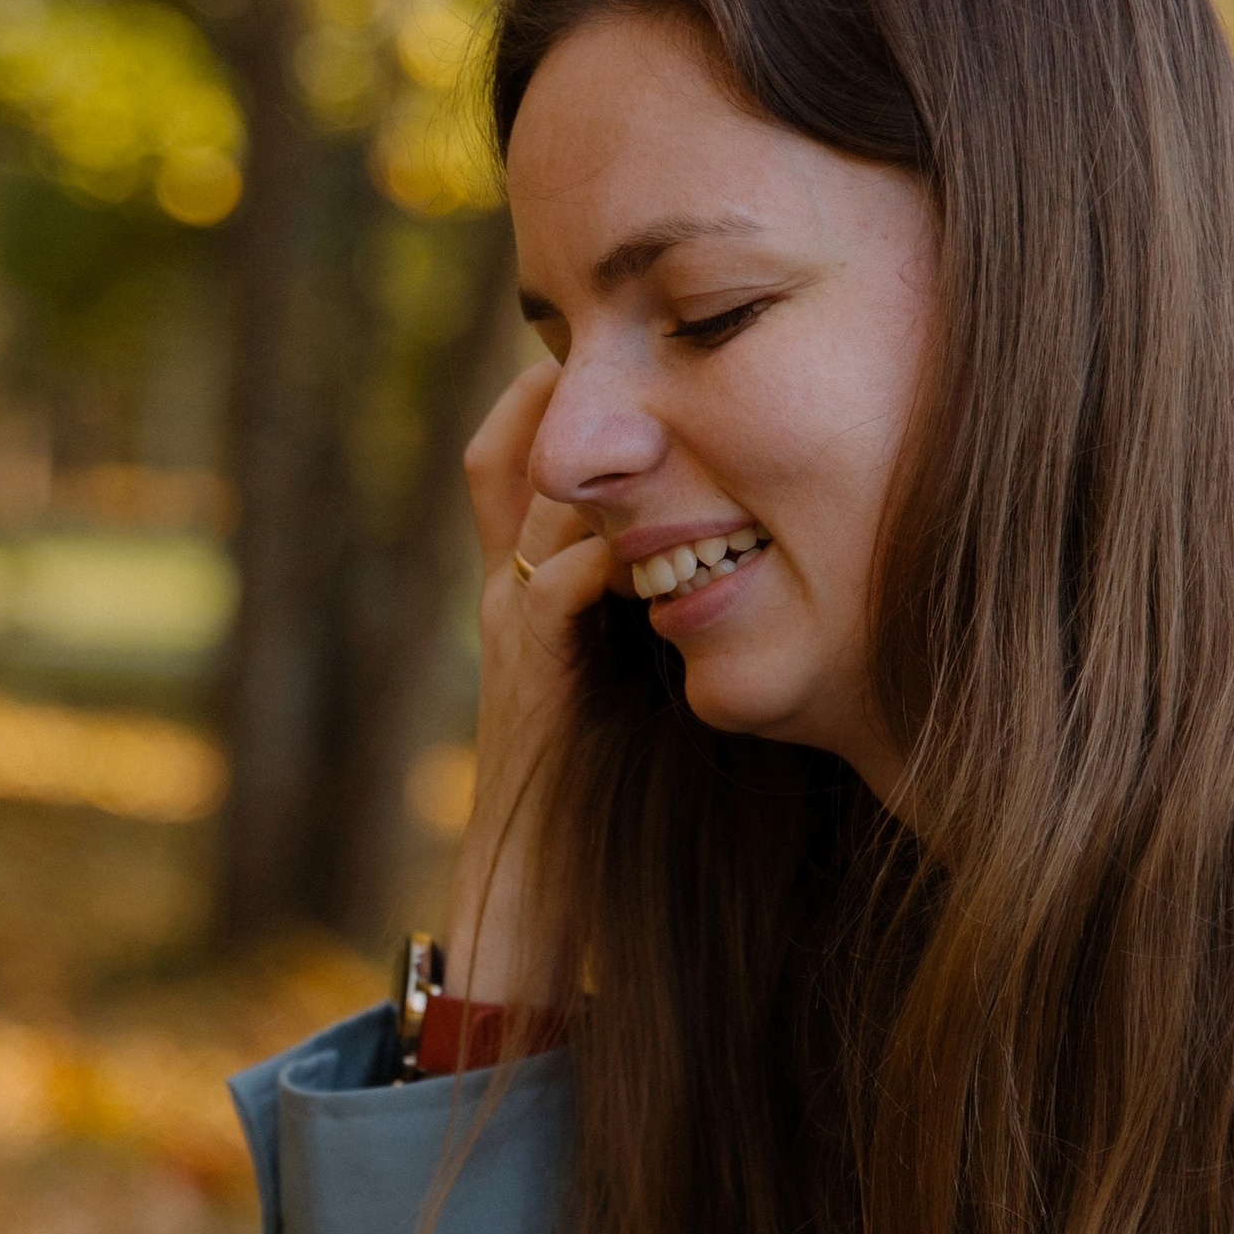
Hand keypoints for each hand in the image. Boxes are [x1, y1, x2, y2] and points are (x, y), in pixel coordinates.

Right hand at [448, 358, 612, 1003]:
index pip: (510, 443)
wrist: (543, 890)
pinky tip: (673, 523)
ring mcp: (509, 626)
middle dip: (575, 390)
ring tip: (672, 406)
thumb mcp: (632, 660)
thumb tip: (731, 531)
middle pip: (514, 444)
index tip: (629, 348)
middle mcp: (502, 587)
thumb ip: (656, 593)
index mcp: (522, 578)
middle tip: (654, 342)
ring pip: (536, 497)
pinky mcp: (531, 675)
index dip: (551, 388)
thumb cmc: (612, 785)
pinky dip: (612, 546)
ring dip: (602, 454)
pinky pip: (561, 579)